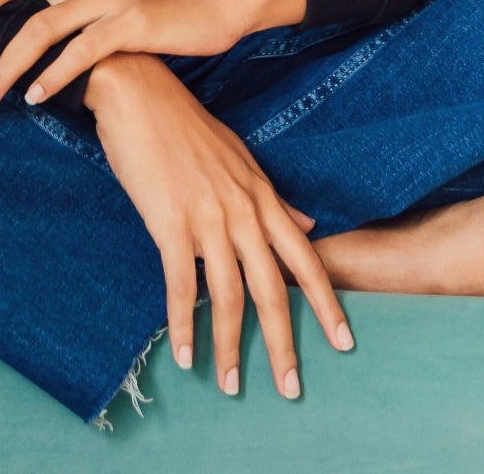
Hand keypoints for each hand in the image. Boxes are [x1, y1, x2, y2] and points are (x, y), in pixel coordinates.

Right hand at [85, 52, 354, 398]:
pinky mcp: (169, 221)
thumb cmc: (185, 125)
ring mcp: (208, 216)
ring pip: (227, 295)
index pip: (306, 259)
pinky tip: (184, 355)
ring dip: (228, 347)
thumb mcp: (240, 158)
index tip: (344, 343)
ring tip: (229, 386)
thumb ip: (273, 197)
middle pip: (273, 289)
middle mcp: (243, 210)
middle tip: (290, 390)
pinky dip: (183, 324)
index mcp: (261, 196)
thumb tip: (307, 224)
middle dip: (284, 344)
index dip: (327, 303)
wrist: (140, 93)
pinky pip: (180, 284)